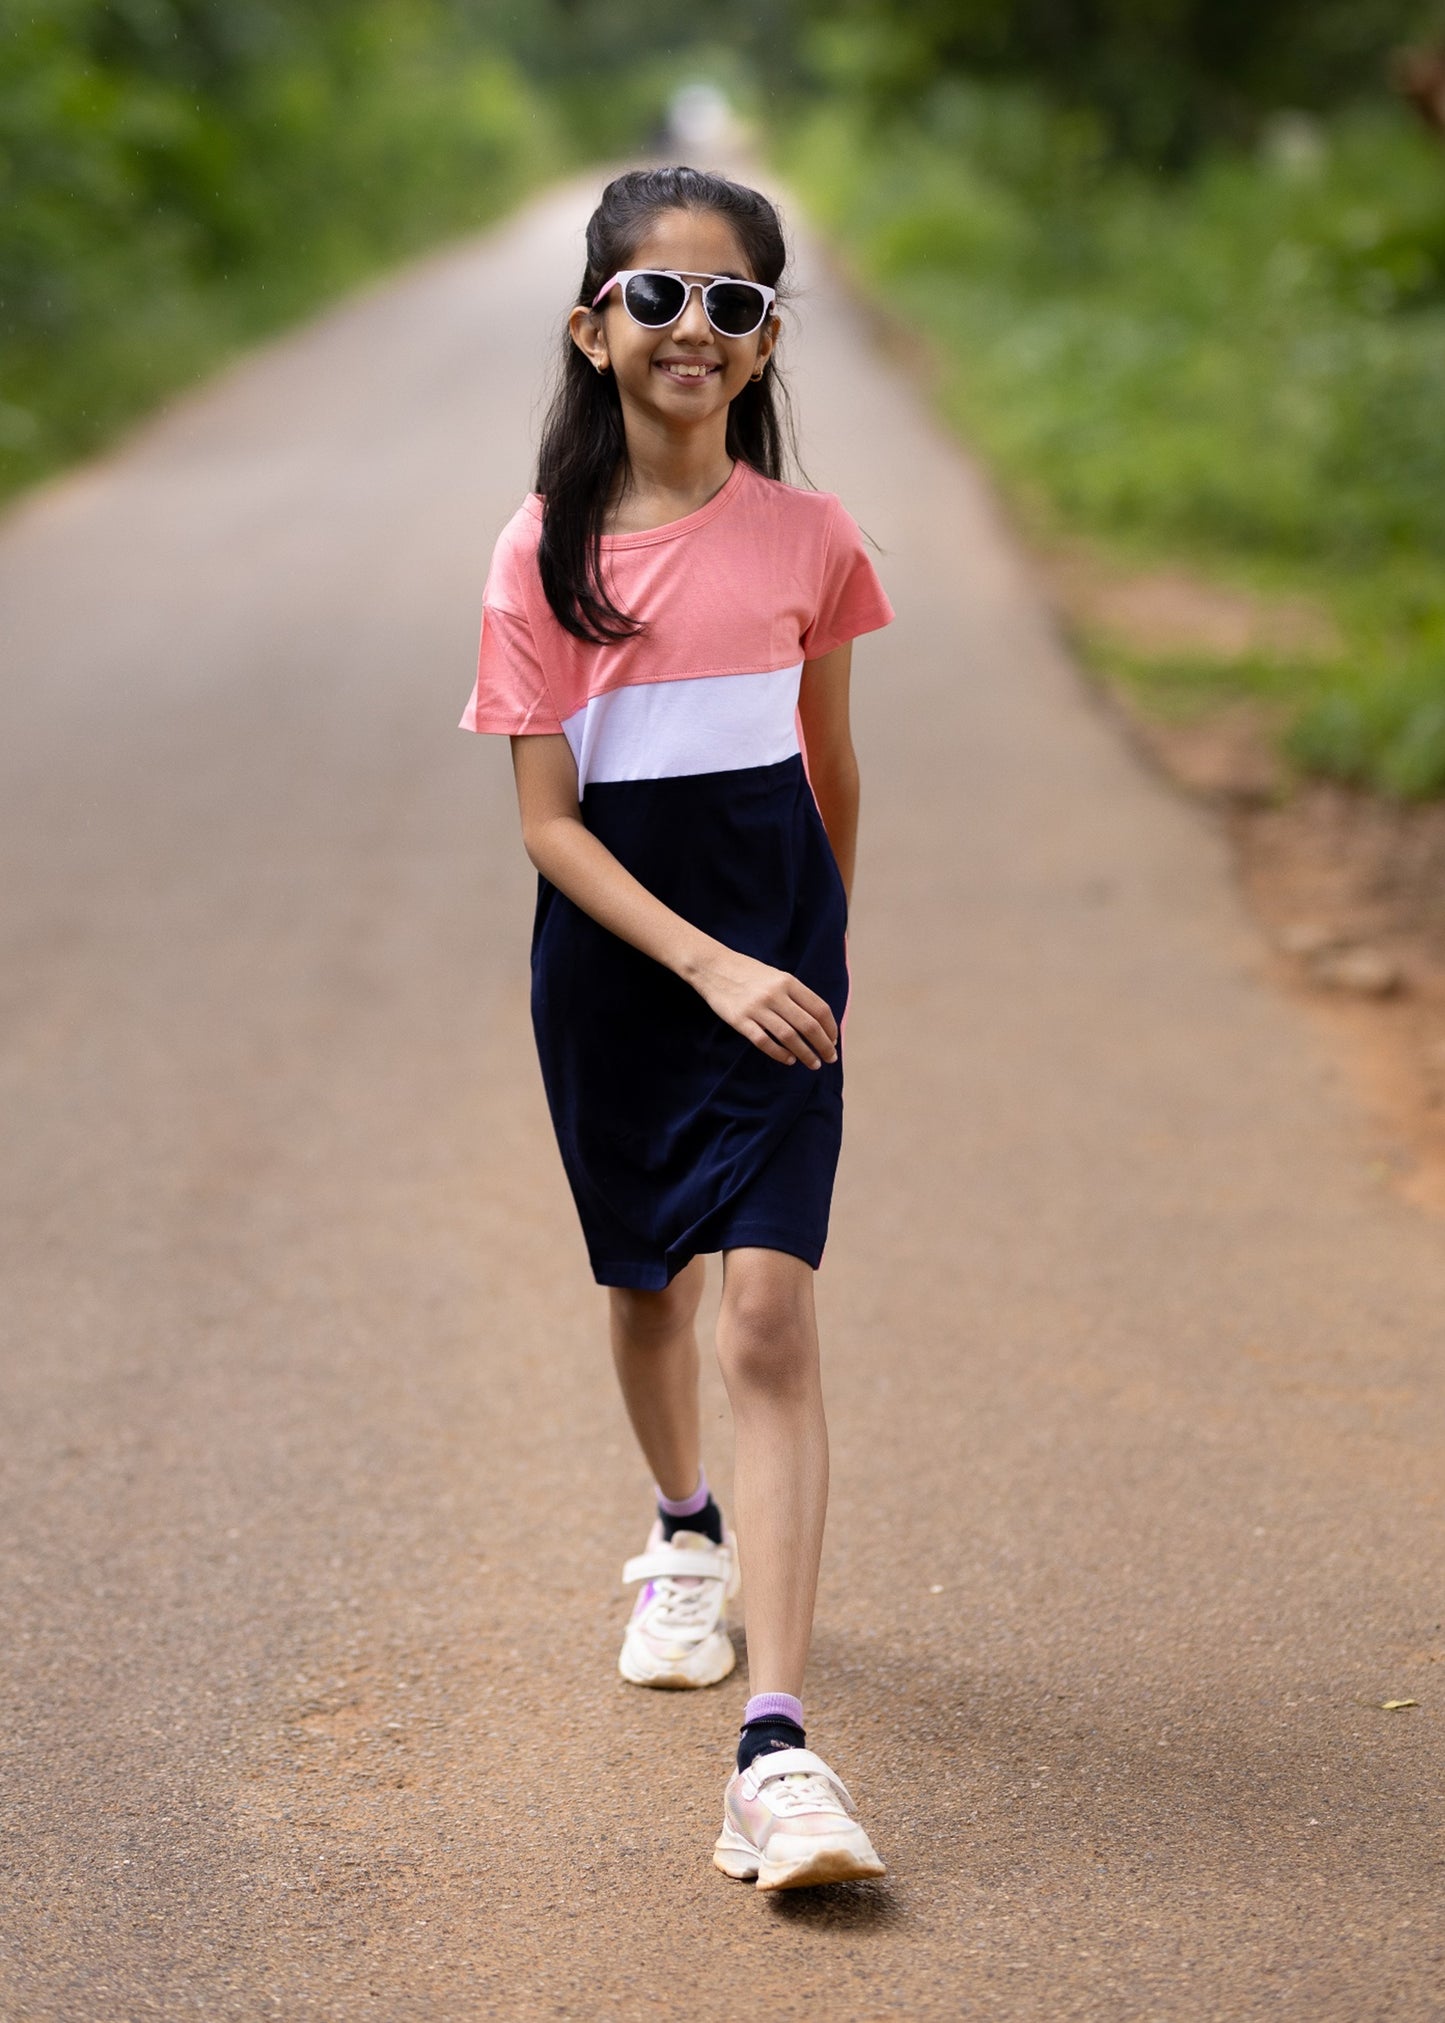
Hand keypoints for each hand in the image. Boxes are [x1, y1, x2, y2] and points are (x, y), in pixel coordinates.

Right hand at [689, 944, 838, 1068]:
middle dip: (823, 1045)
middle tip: (829, 1058)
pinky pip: (764, 1041)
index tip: (833, 1041)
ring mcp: (757, 1008)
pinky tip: (789, 1059)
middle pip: (808, 1025)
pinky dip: (780, 1053)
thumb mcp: (776, 976)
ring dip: (805, 1053)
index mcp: (788, 982)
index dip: (830, 1028)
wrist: (713, 967)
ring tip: (813, 1063)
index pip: (819, 1008)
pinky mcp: (740, 1020)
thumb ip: (795, 995)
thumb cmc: (749, 973)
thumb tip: (817, 1021)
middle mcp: (775, 994)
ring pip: (789, 1036)